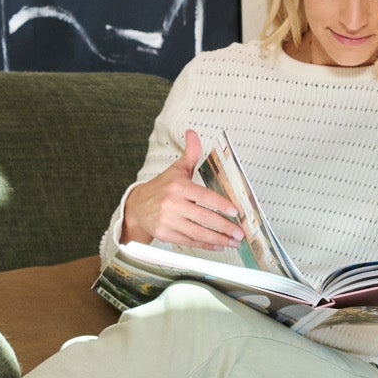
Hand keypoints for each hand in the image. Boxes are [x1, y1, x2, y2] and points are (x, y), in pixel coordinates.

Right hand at [120, 131, 242, 249]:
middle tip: (240, 233)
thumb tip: (193, 132)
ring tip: (233, 241)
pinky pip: (189, 241)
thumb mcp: (176, 169)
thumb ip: (190, 153)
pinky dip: (205, 245)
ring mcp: (168, 221)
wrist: (137, 207)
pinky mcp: (165, 234)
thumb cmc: (162, 188)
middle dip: (225, 227)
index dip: (220, 204)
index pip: (203, 196)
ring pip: (198, 232)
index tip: (235, 211)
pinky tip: (218, 245)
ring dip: (218, 239)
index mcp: (178, 187)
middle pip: (203, 217)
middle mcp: (172, 204)